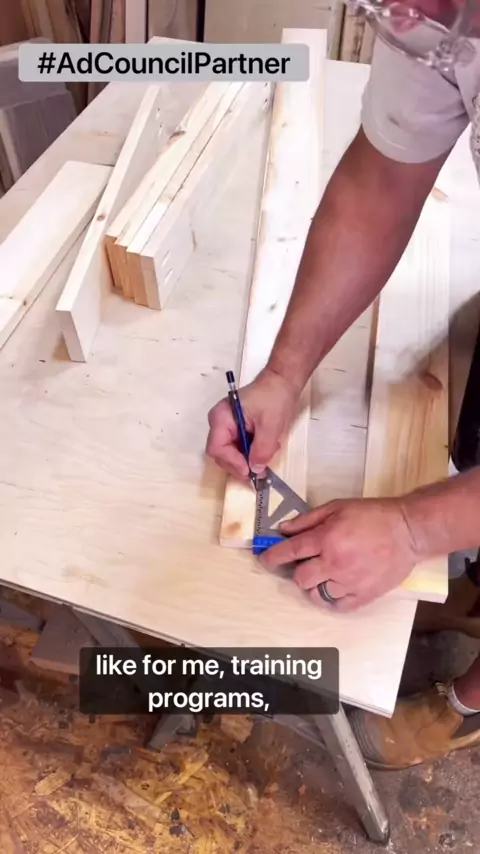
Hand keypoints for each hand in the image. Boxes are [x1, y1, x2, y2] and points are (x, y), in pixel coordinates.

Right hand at [206, 368, 299, 478]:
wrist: (282, 381)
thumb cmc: (274, 397)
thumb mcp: (270, 426)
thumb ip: (262, 449)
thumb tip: (255, 469)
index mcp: (221, 418)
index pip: (217, 448)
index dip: (232, 462)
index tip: (249, 471)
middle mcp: (219, 423)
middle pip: (221, 453)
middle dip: (239, 464)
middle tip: (258, 471)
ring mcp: (226, 426)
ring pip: (229, 453)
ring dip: (245, 460)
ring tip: (264, 455)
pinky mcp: (235, 429)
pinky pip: (237, 447)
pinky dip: (249, 453)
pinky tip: (263, 449)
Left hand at [259, 497, 420, 610]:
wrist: (408, 531)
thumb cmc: (372, 515)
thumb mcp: (337, 507)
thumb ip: (308, 519)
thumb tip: (284, 529)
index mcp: (327, 540)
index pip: (290, 552)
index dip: (274, 556)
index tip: (265, 559)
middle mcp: (335, 564)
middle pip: (301, 578)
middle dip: (298, 570)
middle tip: (306, 563)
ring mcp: (350, 583)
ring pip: (317, 595)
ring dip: (314, 586)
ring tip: (322, 575)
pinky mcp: (364, 595)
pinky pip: (338, 606)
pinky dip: (331, 598)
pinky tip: (334, 587)